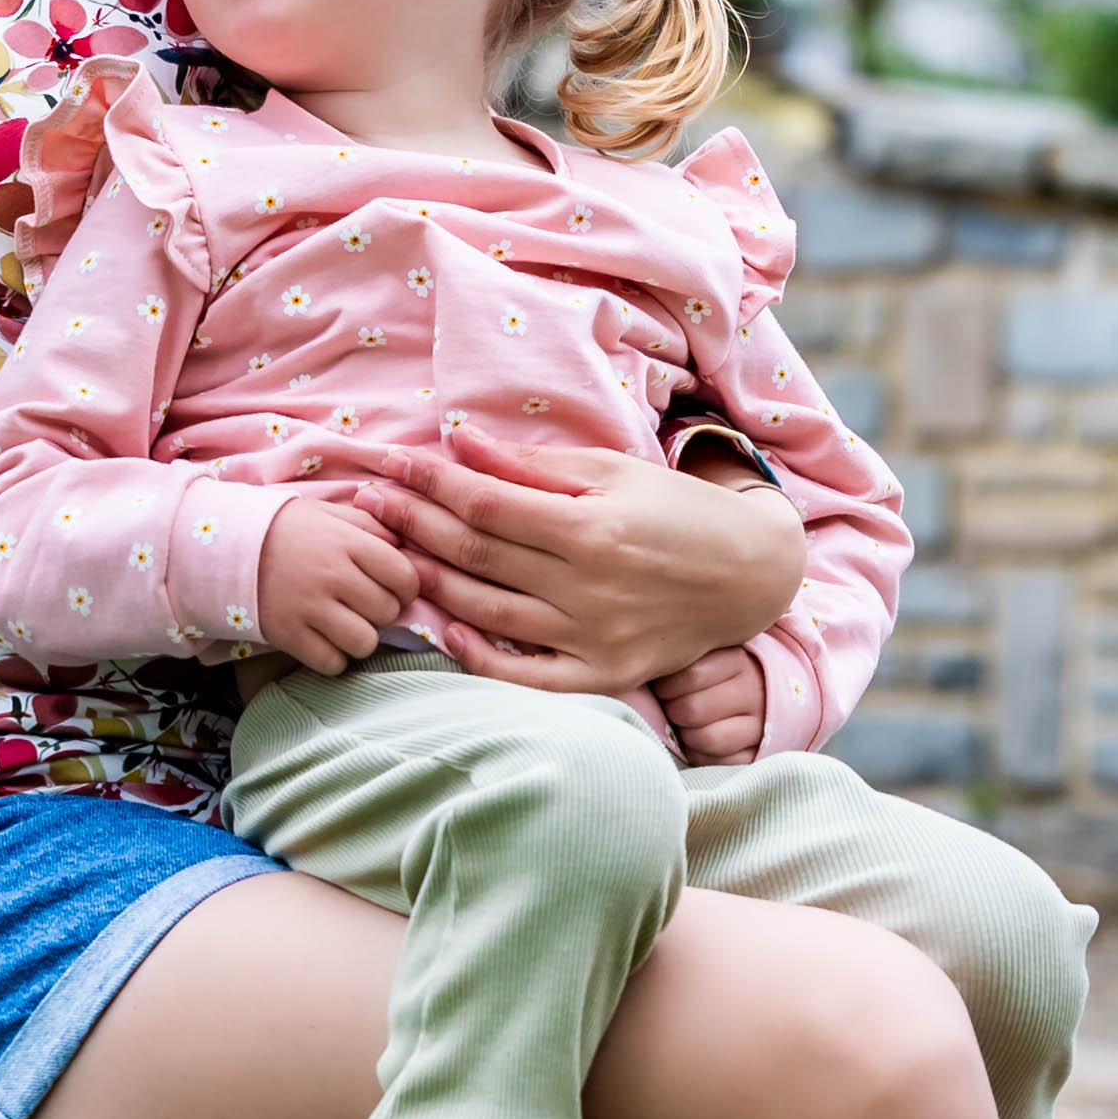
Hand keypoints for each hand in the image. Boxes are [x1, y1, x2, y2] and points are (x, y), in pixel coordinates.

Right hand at [256, 500, 418, 673]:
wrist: (226, 547)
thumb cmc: (285, 529)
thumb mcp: (327, 513)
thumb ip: (369, 525)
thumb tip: (405, 545)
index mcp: (346, 542)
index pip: (404, 575)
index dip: (406, 586)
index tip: (394, 587)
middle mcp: (332, 576)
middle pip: (387, 612)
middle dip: (382, 612)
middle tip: (363, 605)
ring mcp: (309, 608)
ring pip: (364, 642)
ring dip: (361, 638)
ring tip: (346, 625)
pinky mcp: (288, 635)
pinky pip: (332, 663)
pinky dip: (334, 658)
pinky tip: (325, 641)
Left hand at [353, 436, 803, 694]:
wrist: (748, 573)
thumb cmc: (674, 511)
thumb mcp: (610, 472)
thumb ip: (532, 464)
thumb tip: (459, 443)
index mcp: (590, 527)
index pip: (486, 504)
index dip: (431, 483)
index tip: (392, 465)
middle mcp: (588, 586)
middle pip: (477, 554)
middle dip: (414, 524)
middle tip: (369, 503)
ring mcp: (593, 636)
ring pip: (487, 610)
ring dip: (430, 582)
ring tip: (389, 555)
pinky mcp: (602, 675)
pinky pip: (526, 676)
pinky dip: (481, 657)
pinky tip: (446, 631)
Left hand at [655, 645, 767, 763]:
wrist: (758, 694)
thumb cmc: (712, 675)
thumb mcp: (701, 656)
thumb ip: (677, 660)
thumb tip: (635, 669)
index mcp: (736, 661)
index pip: (691, 674)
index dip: (667, 686)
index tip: (663, 688)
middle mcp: (753, 691)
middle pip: (692, 710)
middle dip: (673, 712)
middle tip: (672, 709)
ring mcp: (760, 725)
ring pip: (707, 739)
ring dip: (686, 736)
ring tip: (684, 727)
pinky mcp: (758, 754)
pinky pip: (718, 763)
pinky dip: (701, 756)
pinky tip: (698, 744)